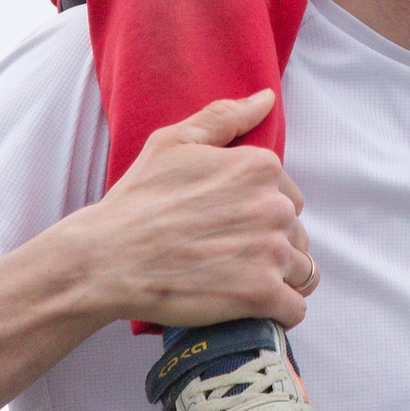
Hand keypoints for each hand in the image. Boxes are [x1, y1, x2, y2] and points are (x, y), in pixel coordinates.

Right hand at [67, 90, 319, 327]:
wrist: (108, 259)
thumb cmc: (137, 200)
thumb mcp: (174, 142)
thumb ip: (226, 117)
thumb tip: (266, 99)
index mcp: (259, 167)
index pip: (289, 196)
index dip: (261, 213)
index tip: (231, 226)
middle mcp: (273, 206)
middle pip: (296, 234)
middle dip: (272, 246)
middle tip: (229, 257)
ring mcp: (270, 252)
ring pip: (301, 271)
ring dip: (279, 279)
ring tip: (241, 283)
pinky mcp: (261, 295)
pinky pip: (294, 308)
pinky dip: (278, 311)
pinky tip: (252, 308)